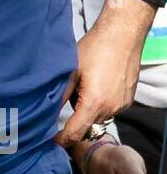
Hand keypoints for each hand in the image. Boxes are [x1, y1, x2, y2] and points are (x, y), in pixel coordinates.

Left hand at [56, 0, 149, 149]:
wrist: (123, 33)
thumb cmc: (95, 48)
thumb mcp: (70, 72)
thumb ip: (58, 97)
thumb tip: (44, 115)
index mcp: (94, 103)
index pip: (75, 133)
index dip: (61, 140)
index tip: (50, 140)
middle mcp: (110, 108)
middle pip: (86, 128)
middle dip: (73, 123)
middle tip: (63, 106)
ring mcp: (122, 104)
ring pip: (97, 119)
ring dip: (86, 113)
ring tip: (82, 91)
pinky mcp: (128, 99)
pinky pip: (108, 110)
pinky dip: (99, 105)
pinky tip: (94, 87)